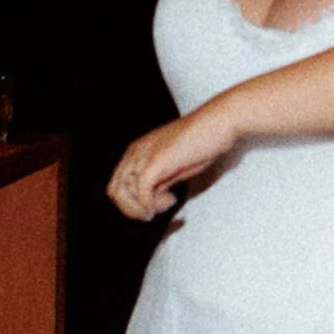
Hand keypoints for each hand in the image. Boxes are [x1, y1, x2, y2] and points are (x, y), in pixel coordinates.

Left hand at [108, 101, 240, 219]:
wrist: (218, 123)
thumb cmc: (202, 142)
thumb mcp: (174, 166)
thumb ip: (160, 181)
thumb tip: (151, 200)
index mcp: (137, 151)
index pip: (118, 185)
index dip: (133, 203)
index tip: (158, 205)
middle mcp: (136, 152)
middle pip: (115, 192)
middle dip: (133, 209)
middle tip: (158, 209)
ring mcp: (144, 156)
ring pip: (124, 193)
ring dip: (143, 207)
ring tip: (168, 202)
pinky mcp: (156, 162)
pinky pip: (142, 191)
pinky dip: (150, 204)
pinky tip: (169, 201)